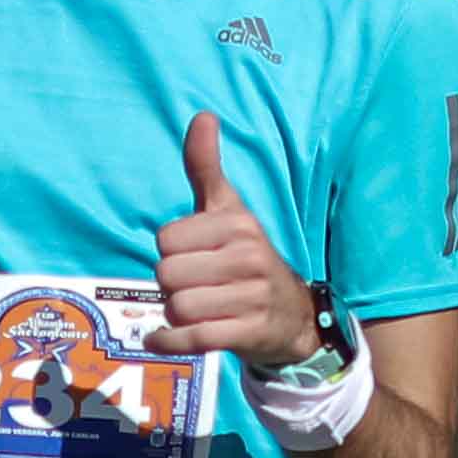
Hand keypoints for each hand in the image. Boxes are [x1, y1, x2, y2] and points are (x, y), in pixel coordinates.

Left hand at [151, 111, 322, 366]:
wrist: (293, 315)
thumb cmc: (246, 256)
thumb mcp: (229, 210)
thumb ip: (206, 167)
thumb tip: (202, 115)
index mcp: (238, 224)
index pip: (166, 239)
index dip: (171, 251)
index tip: (192, 256)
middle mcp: (248, 257)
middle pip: (167, 274)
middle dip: (171, 284)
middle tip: (193, 285)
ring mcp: (251, 297)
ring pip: (178, 307)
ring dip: (174, 314)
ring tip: (194, 309)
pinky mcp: (249, 333)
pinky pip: (192, 338)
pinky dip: (170, 342)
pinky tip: (164, 338)